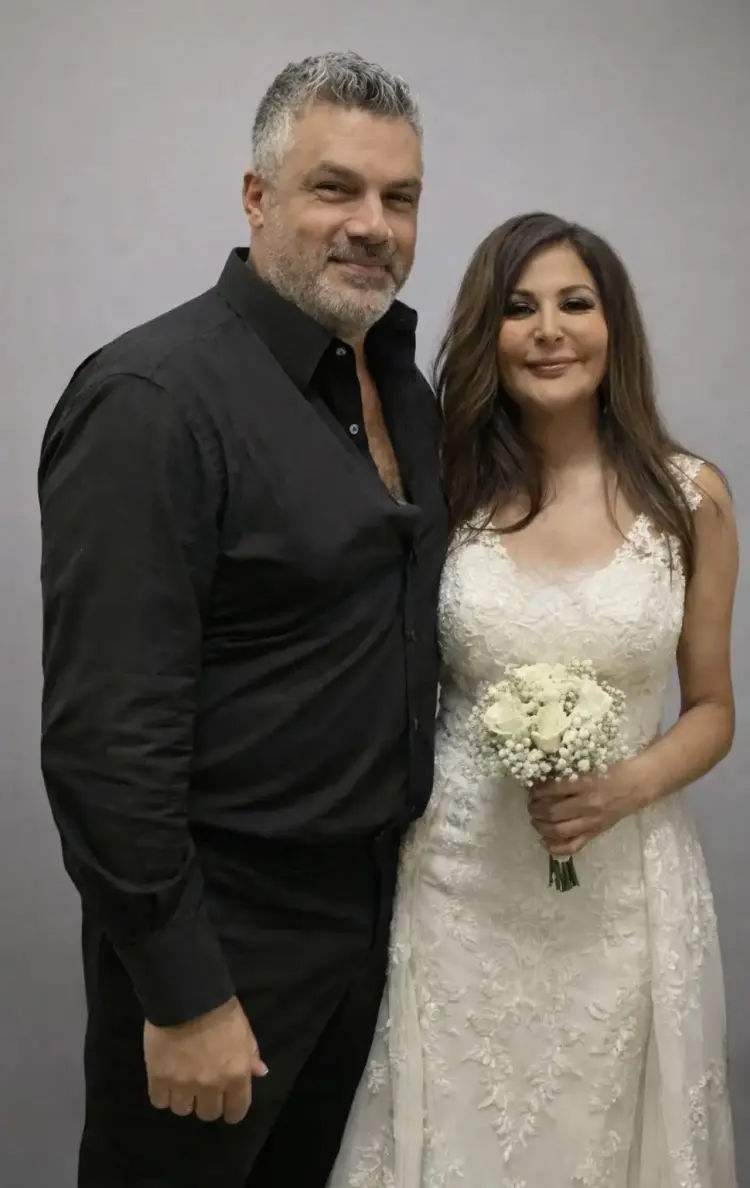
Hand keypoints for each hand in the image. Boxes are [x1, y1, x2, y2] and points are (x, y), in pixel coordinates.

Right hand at [144, 996, 267, 1123]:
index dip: (232, 1109)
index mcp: (236, 1075)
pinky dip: (162, 1093)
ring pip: (183, 1110)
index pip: (237, 1111)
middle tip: (203, 1086)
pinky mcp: (158, 1078)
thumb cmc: (220, 1010)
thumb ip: (250, 1055)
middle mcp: (211, 1086)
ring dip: (184, 1098)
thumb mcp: (244, 1030)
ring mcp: (183, 1084)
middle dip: (207, 1102)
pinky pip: (159, 1101)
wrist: (186, 995)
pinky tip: (165, 1079)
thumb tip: (260, 1073)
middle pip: (208, 1114)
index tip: (227, 1102)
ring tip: (181, 1081)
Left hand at [528, 760, 649, 857]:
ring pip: (558, 831)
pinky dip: (556, 848)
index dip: (537, 791)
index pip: (552, 790)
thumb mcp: (589, 767)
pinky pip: (573, 846)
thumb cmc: (612, 772)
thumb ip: (568, 776)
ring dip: (541, 827)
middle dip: (535, 810)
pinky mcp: (595, 833)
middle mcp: (587, 805)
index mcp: (585, 784)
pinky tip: (545, 841)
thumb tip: (542, 783)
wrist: (637, 786)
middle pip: (552, 813)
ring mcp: (591, 822)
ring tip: (535, 820)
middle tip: (531, 806)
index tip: (532, 790)